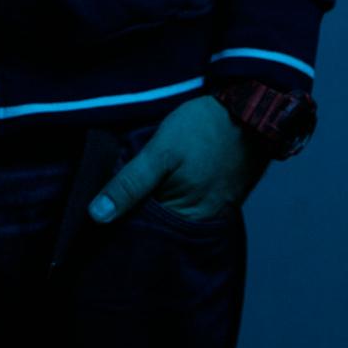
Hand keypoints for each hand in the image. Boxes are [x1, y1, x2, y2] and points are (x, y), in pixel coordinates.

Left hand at [87, 94, 271, 224]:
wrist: (251, 113)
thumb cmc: (204, 130)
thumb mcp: (160, 151)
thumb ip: (131, 183)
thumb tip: (96, 216)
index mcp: (182, 218)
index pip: (139, 235)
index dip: (117, 228)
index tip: (95, 222)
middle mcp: (197, 225)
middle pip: (156, 232)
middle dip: (134, 223)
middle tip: (107, 209)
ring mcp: (210, 214)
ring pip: (171, 221)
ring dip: (151, 213)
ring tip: (128, 199)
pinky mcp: (218, 201)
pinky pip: (186, 210)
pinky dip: (170, 203)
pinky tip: (157, 191)